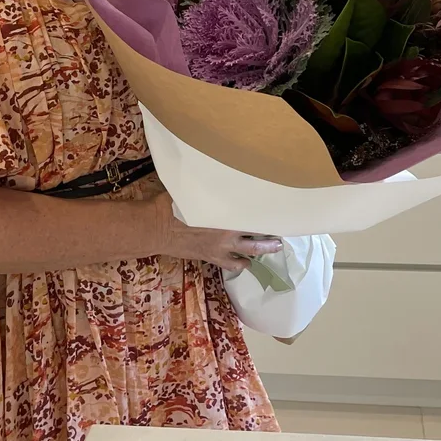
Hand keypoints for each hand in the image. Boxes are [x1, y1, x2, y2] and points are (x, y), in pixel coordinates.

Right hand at [149, 192, 281, 272]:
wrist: (157, 227)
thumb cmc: (174, 204)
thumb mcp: (195, 191)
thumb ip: (211, 190)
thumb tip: (219, 176)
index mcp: (225, 214)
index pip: (252, 214)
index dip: (265, 212)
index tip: (276, 208)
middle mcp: (229, 233)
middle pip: (257, 236)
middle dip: (271, 237)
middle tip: (282, 235)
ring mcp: (222, 247)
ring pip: (250, 252)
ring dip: (263, 251)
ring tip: (274, 248)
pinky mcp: (213, 257)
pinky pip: (232, 265)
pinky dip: (241, 264)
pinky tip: (246, 263)